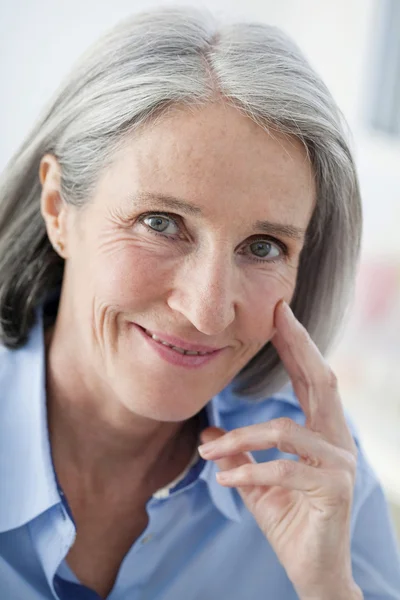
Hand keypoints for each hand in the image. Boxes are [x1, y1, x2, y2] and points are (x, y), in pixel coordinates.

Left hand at [198, 300, 361, 599]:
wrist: (313, 569)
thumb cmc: (289, 520)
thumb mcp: (256, 480)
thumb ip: (239, 454)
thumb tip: (207, 431)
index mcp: (322, 432)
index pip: (311, 380)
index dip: (297, 346)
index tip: (279, 314)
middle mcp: (337, 440)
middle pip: (322, 381)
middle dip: (298, 345)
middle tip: (278, 315)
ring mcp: (340, 464)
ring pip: (285, 431)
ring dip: (241, 438)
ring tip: (209, 450)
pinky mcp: (334, 489)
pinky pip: (284, 470)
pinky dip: (250, 472)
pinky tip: (225, 480)